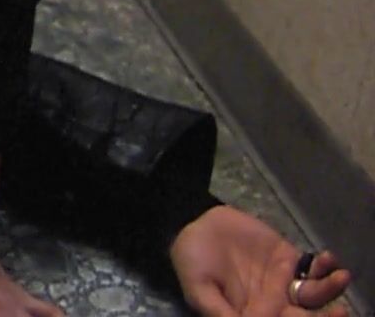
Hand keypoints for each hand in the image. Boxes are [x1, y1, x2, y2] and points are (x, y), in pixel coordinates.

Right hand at [170, 205, 351, 315]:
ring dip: (330, 289)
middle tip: (341, 312)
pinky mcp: (287, 257)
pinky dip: (324, 266)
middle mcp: (273, 303)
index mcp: (253, 315)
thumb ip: (219, 311)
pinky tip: (327, 260)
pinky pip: (311, 268)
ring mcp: (282, 280)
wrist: (191, 224)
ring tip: (340, 277)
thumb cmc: (191, 261)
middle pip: (307, 316)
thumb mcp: (198, 289)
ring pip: (315, 294)